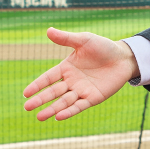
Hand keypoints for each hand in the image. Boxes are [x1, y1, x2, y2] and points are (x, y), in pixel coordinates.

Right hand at [23, 28, 139, 121]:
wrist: (124, 57)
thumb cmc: (103, 47)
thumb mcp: (84, 40)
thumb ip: (66, 38)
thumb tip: (48, 30)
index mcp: (66, 68)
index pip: (48, 78)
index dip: (37, 85)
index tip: (25, 93)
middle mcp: (71, 81)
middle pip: (53, 92)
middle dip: (40, 100)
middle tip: (26, 107)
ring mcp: (82, 90)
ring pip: (63, 102)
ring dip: (51, 109)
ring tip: (39, 117)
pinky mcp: (93, 98)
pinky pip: (79, 106)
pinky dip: (69, 111)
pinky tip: (58, 117)